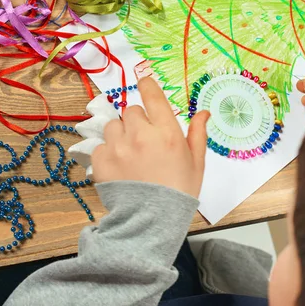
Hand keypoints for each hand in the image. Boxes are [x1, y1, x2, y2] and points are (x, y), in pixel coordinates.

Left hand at [92, 77, 210, 198]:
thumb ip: (198, 134)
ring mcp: (118, 147)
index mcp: (167, 133)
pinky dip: (108, 152)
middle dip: (137, 121)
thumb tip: (204, 112)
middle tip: (144, 141)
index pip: (152, 95)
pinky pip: (101, 145)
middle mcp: (141, 135)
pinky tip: (120, 167)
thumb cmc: (179, 191)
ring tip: (130, 154)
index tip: (145, 83)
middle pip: (131, 110)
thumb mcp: (196, 162)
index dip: (147, 85)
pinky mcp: (101, 160)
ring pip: (114, 126)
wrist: (151, 222)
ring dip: (121, 134)